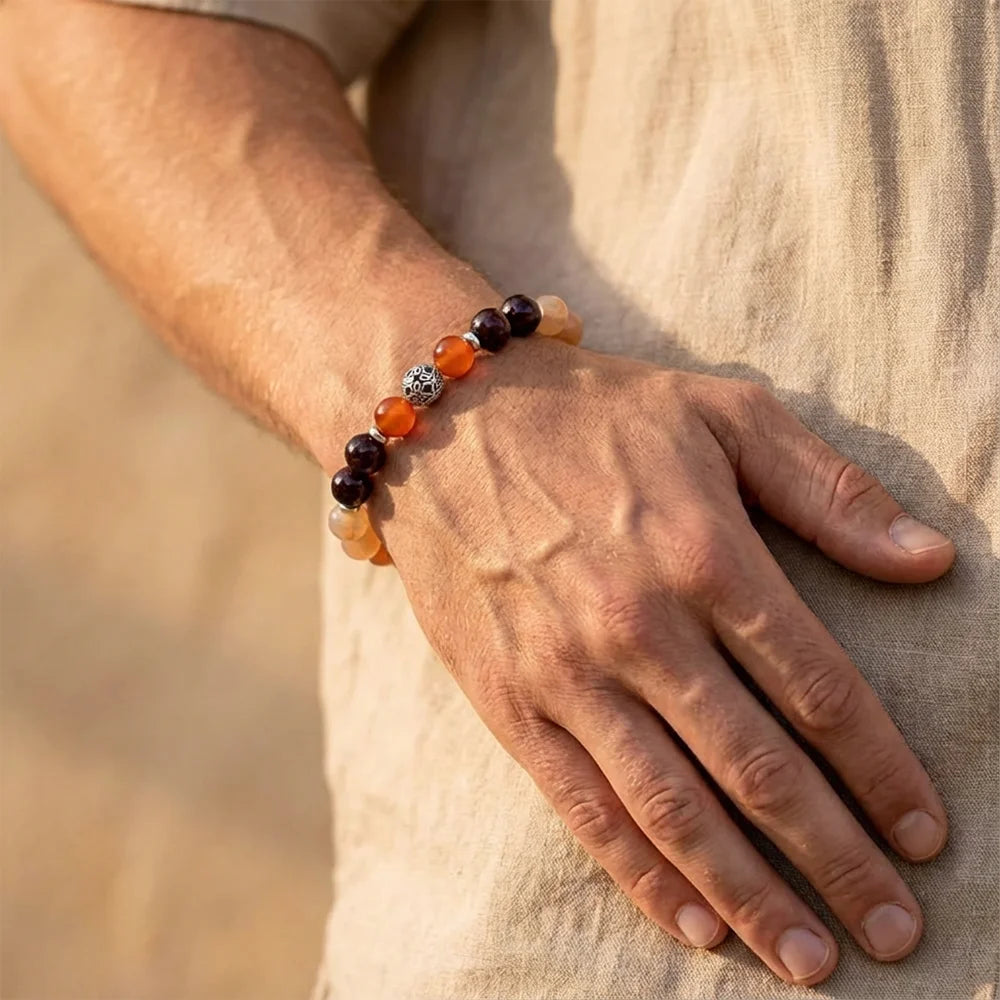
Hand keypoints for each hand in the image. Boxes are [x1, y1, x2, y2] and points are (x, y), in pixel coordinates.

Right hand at [377, 336, 952, 985]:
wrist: (445, 422)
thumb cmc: (593, 414)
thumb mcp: (723, 414)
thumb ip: (829, 490)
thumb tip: (931, 561)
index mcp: (705, 553)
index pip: (817, 688)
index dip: (882, 769)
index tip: (927, 835)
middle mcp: (639, 625)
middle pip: (757, 767)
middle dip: (836, 857)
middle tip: (895, 933)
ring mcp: (566, 671)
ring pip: (673, 807)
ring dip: (750, 892)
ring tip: (810, 961)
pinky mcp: (508, 698)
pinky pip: (581, 804)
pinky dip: (642, 872)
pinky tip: (694, 925)